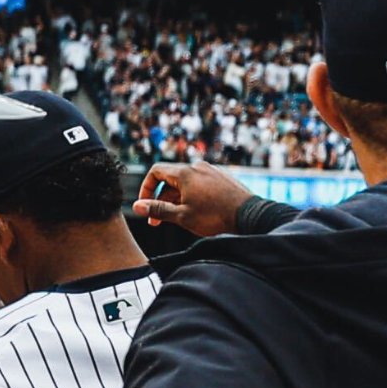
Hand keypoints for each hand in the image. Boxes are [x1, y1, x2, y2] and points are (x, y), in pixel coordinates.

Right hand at [134, 157, 255, 237]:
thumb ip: (158, 209)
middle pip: (171, 178)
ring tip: (176, 219)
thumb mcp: (182, 216)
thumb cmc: (216, 217)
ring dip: (176, 199)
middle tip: (157, 220)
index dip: (146, 188)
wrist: (251, 217)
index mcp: (186, 172)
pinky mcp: (223, 179)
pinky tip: (195, 212)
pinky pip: (201, 184)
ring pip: (186, 183)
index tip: (145, 205)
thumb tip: (136, 206)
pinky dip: (192, 196)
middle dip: (161, 198)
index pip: (156, 172)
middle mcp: (199, 167)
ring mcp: (213, 171)